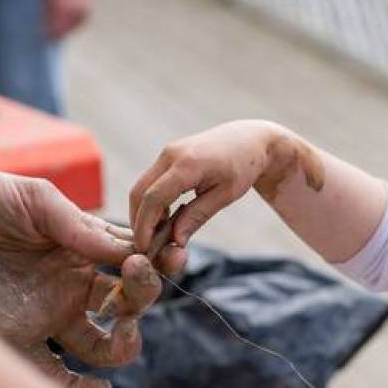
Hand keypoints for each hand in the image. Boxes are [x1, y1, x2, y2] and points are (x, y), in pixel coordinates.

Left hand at [0, 166, 162, 387]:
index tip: (151, 257)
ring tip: (122, 330)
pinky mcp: (15, 344)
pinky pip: (56, 380)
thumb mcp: (33, 199)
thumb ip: (78, 226)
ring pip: (102, 348)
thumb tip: (124, 252)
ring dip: (124, 345)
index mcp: (77, 251)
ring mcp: (44, 318)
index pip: (130, 265)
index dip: (151, 264)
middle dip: (142, 297)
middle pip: (126, 307)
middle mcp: (67, 288)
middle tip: (132, 280)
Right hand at [130, 121, 320, 257]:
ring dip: (144, 212)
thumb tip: (175, 240)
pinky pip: (151, 182)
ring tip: (158, 235)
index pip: (154, 198)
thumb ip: (197, 216)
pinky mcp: (168, 156)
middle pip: (139, 192)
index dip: (145, 225)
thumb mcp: (225, 195)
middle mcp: (171, 155)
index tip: (144, 247)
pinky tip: (165, 219)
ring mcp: (167, 153)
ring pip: (141, 187)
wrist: (250, 139)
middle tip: (146, 246)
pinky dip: (152, 202)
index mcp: (188, 164)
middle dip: (138, 221)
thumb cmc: (243, 167)